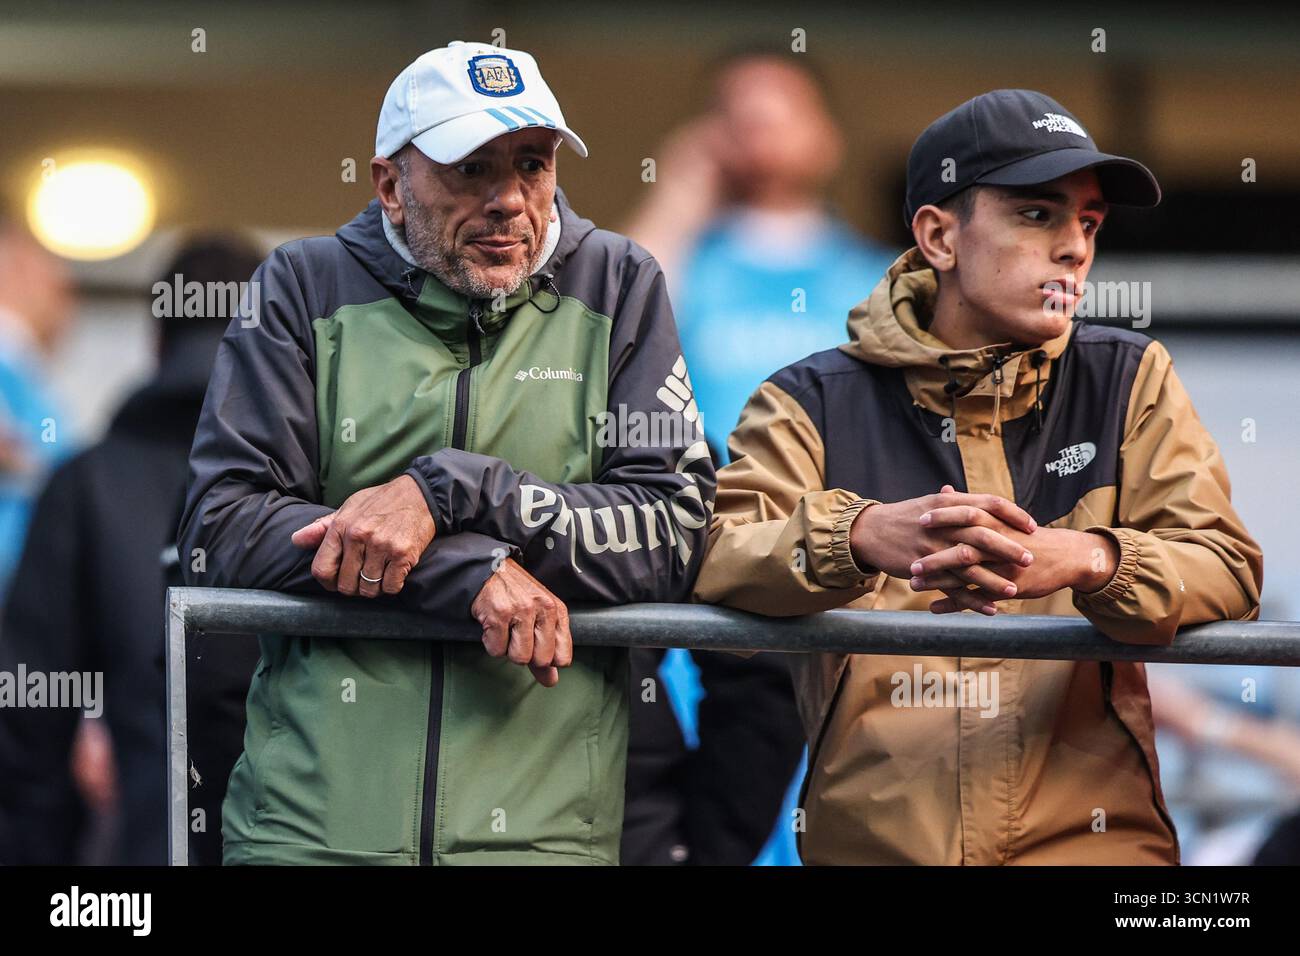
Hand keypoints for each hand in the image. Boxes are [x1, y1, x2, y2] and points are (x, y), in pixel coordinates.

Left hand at [291, 474, 435, 597]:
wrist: (419, 494)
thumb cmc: (380, 502)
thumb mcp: (348, 509)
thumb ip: (322, 527)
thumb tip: (296, 540)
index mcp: (341, 526)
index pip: (322, 569)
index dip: (327, 582)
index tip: (336, 582)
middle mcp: (359, 536)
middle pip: (345, 585)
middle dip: (353, 587)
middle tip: (362, 579)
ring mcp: (382, 546)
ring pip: (369, 589)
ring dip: (374, 588)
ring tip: (379, 575)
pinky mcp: (403, 554)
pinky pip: (391, 587)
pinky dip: (392, 586)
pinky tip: (394, 573)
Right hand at [471, 558, 572, 686]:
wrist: (490, 571)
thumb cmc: (517, 596)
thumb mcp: (540, 617)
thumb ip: (547, 650)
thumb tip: (551, 681)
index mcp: (557, 611)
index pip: (563, 657)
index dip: (547, 660)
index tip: (536, 648)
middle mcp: (543, 609)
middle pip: (541, 660)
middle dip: (526, 655)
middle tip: (517, 637)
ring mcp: (521, 611)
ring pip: (519, 658)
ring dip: (507, 649)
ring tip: (505, 630)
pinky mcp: (498, 614)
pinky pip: (496, 650)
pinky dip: (490, 642)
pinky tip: (492, 626)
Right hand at [850, 485, 1036, 589]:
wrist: (869, 531)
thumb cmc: (902, 517)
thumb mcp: (929, 503)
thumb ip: (955, 502)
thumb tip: (973, 497)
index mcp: (949, 503)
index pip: (990, 503)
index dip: (1013, 515)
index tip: (1032, 526)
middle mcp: (944, 524)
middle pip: (984, 534)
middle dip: (1009, 548)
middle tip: (1030, 558)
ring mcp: (933, 548)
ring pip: (970, 566)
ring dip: (994, 580)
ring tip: (1014, 590)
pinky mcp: (924, 569)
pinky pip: (953, 588)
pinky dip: (973, 600)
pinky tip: (990, 608)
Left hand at [912, 525, 1118, 613]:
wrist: (1065, 556)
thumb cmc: (1025, 534)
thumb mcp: (1001, 517)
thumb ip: (968, 505)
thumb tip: (942, 490)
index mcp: (995, 523)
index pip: (966, 516)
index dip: (942, 518)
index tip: (917, 520)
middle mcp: (998, 544)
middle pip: (962, 547)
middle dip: (934, 554)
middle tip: (909, 561)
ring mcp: (1002, 567)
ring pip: (966, 574)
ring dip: (938, 581)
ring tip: (913, 585)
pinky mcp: (1007, 587)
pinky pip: (976, 597)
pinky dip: (954, 604)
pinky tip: (934, 608)